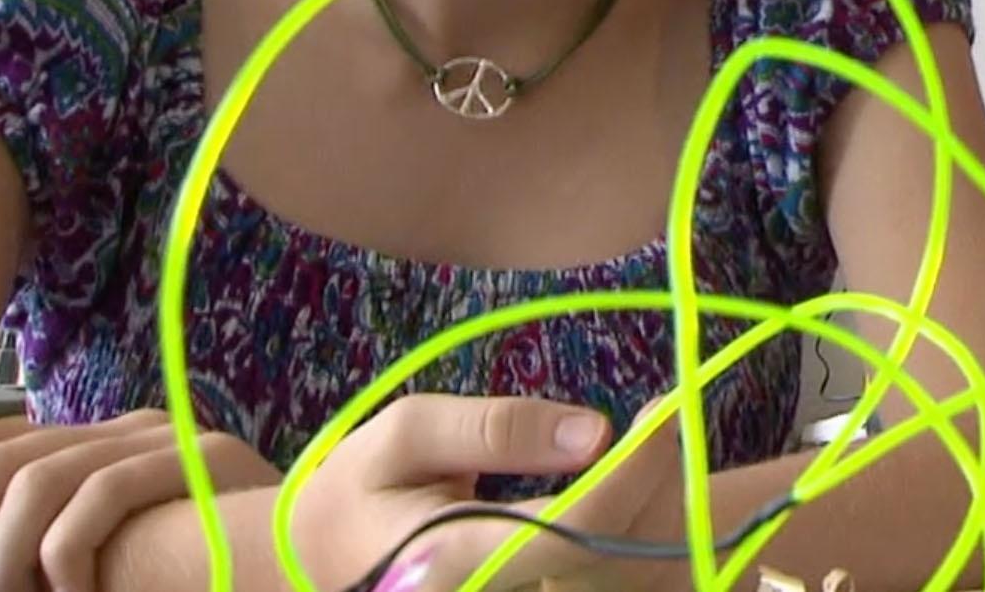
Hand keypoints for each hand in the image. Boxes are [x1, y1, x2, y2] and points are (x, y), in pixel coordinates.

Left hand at [0, 408, 277, 591]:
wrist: (297, 564)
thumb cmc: (190, 574)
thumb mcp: (100, 559)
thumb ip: (50, 541)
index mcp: (99, 443)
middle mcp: (128, 427)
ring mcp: (169, 438)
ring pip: (39, 478)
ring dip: (6, 558)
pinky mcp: (204, 459)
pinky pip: (102, 494)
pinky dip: (67, 556)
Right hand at [290, 394, 686, 591]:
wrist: (319, 567)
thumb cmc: (360, 493)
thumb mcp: (407, 436)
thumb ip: (497, 428)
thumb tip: (596, 433)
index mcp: (451, 568)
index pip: (572, 533)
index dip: (632, 473)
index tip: (664, 410)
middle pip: (618, 563)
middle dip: (655, 485)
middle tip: (660, 418)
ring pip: (631, 580)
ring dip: (660, 512)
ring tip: (643, 450)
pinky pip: (620, 584)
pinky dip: (644, 537)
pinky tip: (633, 492)